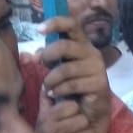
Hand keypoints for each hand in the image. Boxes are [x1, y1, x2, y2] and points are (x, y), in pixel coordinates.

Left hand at [39, 16, 111, 132]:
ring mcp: (98, 68)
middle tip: (41, 65)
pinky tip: (54, 95)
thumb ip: (48, 57)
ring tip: (47, 88)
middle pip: (65, 46)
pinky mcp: (100, 84)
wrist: (91, 109)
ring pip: (66, 69)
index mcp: (82, 44)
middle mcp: (92, 53)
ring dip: (51, 79)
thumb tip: (33, 55)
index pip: (72, 24)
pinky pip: (72, 85)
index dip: (56, 23)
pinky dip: (59, 90)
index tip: (39, 29)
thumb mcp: (58, 67)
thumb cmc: (73, 85)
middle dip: (48, 56)